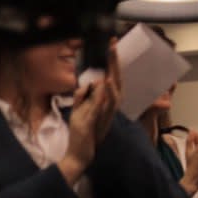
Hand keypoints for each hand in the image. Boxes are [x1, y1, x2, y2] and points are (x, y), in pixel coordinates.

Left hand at [61, 43, 120, 179]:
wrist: (82, 154)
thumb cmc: (83, 134)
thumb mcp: (82, 111)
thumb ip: (84, 97)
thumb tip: (89, 83)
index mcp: (107, 101)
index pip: (110, 76)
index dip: (111, 61)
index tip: (110, 43)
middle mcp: (111, 105)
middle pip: (115, 79)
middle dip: (114, 61)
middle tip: (112, 43)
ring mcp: (108, 112)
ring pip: (114, 90)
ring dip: (113, 73)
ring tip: (111, 58)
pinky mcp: (101, 119)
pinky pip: (105, 104)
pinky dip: (106, 93)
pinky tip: (104, 83)